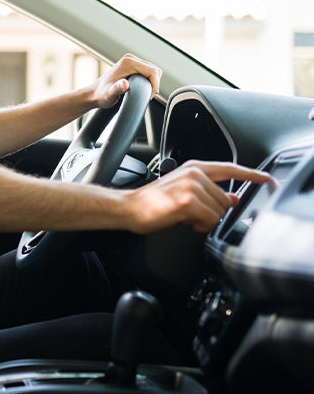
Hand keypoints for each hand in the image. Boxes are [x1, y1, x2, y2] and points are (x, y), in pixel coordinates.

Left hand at [93, 53, 161, 108]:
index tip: (148, 97)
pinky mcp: (133, 66)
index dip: (155, 85)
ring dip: (152, 83)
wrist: (94, 93)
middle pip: (155, 70)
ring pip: (153, 71)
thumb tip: (125, 84)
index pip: (153, 71)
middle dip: (154, 84)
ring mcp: (132, 61)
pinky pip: (148, 73)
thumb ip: (117, 89)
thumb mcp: (110, 94)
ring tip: (142, 94)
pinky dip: (148, 81)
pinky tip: (140, 89)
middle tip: (145, 96)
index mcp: (128, 62)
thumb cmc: (101, 95)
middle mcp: (131, 59)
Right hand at [123, 160, 270, 233]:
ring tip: (187, 218)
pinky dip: (201, 226)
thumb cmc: (153, 202)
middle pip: (226, 199)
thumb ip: (209, 192)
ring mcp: (191, 187)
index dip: (250, 174)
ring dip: (206, 221)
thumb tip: (232, 197)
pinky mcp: (188, 202)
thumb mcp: (184, 192)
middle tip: (193, 216)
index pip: (229, 168)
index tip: (265, 178)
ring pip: (219, 212)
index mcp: (194, 168)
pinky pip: (210, 220)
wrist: (130, 207)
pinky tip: (186, 222)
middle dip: (214, 213)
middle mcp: (195, 174)